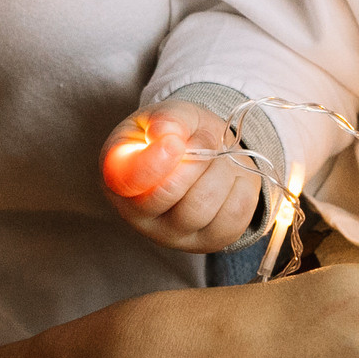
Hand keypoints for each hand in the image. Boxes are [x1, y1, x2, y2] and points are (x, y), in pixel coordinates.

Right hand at [100, 102, 259, 252]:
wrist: (210, 152)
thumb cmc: (180, 134)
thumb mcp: (170, 114)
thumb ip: (168, 119)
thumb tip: (167, 134)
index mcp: (118, 175)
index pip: (128, 180)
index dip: (154, 162)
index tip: (176, 143)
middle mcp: (137, 215)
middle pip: (169, 193)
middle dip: (196, 158)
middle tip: (205, 139)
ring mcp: (171, 235)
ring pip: (202, 206)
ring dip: (221, 170)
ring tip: (219, 157)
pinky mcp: (207, 243)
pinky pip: (233, 216)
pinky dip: (240, 187)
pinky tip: (230, 178)